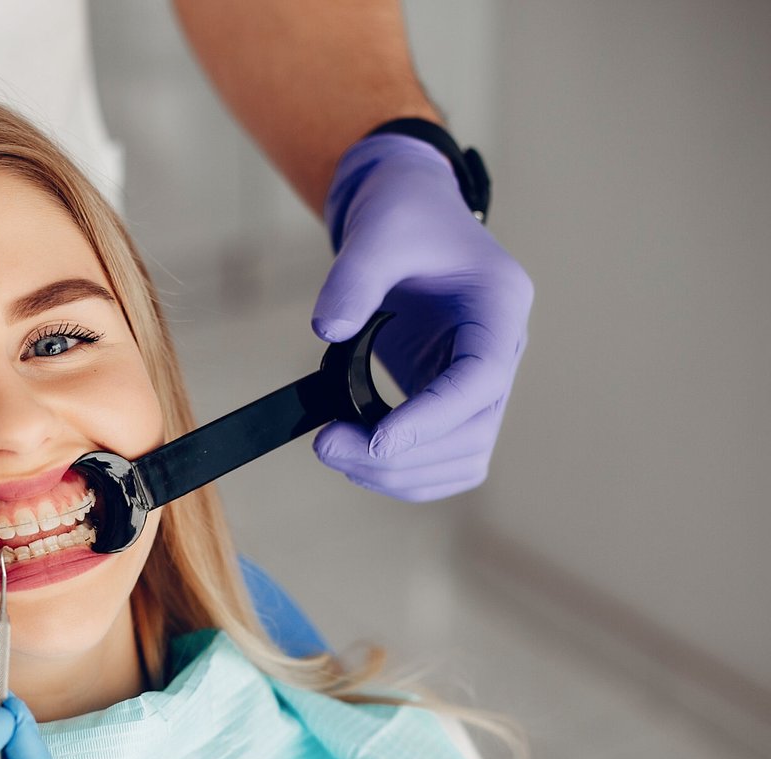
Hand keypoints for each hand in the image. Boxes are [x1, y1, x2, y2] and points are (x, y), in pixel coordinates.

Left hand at [312, 133, 533, 501]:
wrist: (408, 215)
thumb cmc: (402, 216)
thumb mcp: (376, 233)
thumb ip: (353, 279)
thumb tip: (328, 329)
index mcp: (499, 306)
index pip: (480, 380)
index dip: (431, 419)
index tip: (375, 442)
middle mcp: (501, 350)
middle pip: (474, 432)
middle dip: (403, 455)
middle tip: (327, 446)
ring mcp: (480, 380)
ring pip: (464, 457)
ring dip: (402, 473)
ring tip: (335, 452)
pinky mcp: (451, 398)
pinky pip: (444, 455)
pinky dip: (403, 471)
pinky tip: (356, 456)